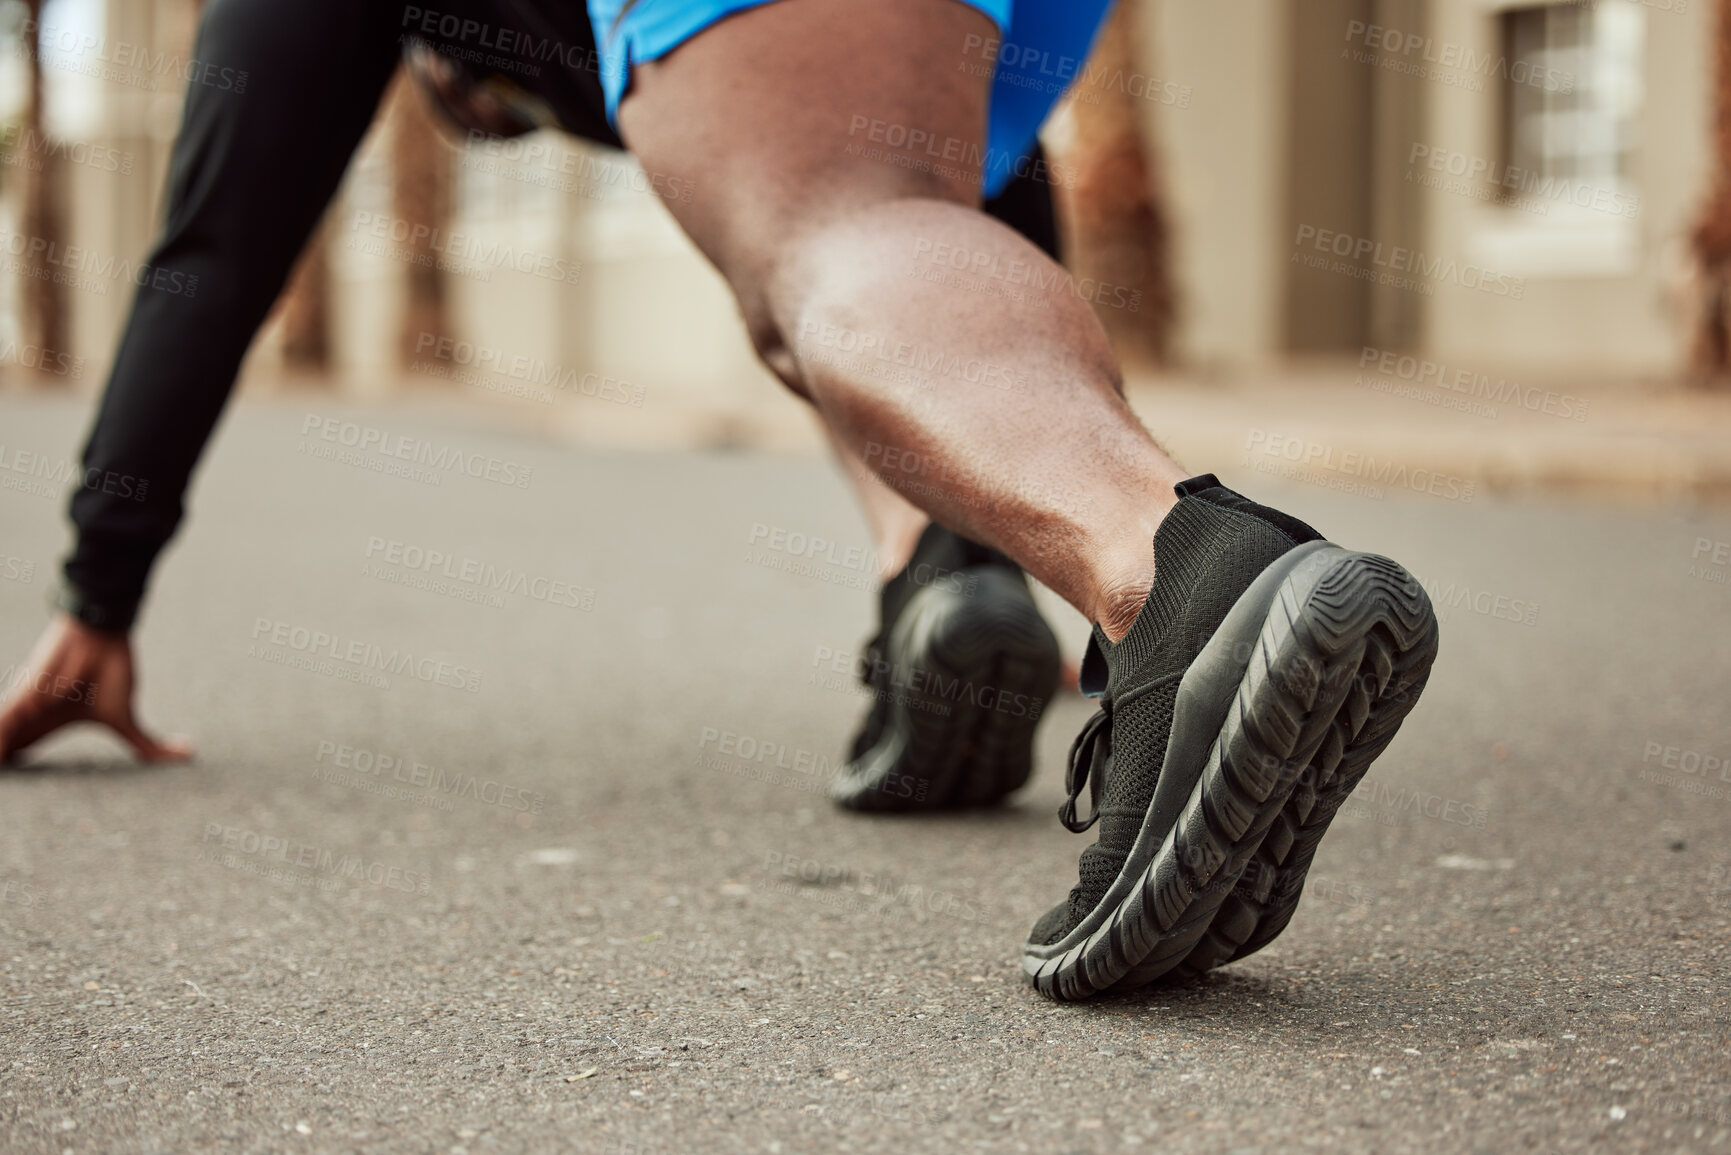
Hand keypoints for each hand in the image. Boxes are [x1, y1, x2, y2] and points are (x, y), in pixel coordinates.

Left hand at [0, 613, 192, 764]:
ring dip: (0, 759)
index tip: (10, 787)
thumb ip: (147, 745)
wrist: (102, 638)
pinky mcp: (19, 701)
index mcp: (51, 722)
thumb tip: (188, 752)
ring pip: (4, 741)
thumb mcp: (125, 720)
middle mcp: (31, 717)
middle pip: (10, 746)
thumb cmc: (111, 672)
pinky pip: (2, 729)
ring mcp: (21, 709)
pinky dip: (0, 747)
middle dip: (4, 760)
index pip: (25, 747)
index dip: (13, 765)